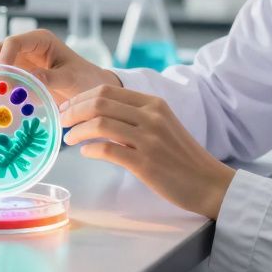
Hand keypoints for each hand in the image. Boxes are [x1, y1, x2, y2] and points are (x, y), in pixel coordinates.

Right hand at [0, 29, 119, 102]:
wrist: (91, 89)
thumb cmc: (85, 78)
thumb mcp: (71, 78)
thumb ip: (51, 77)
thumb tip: (30, 78)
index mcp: (40, 40)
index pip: (13, 43)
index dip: (3, 60)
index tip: (3, 83)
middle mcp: (27, 47)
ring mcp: (21, 61)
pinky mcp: (19, 76)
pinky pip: (2, 79)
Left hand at [60, 84, 236, 218]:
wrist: (209, 182)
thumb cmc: (182, 157)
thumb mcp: (162, 125)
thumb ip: (135, 117)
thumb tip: (99, 115)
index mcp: (154, 103)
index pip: (106, 90)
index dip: (80, 97)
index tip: (66, 107)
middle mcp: (151, 116)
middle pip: (99, 102)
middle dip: (73, 110)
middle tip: (61, 121)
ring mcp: (149, 139)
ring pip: (100, 124)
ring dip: (78, 130)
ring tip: (69, 139)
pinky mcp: (146, 163)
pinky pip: (108, 150)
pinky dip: (90, 149)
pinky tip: (85, 153)